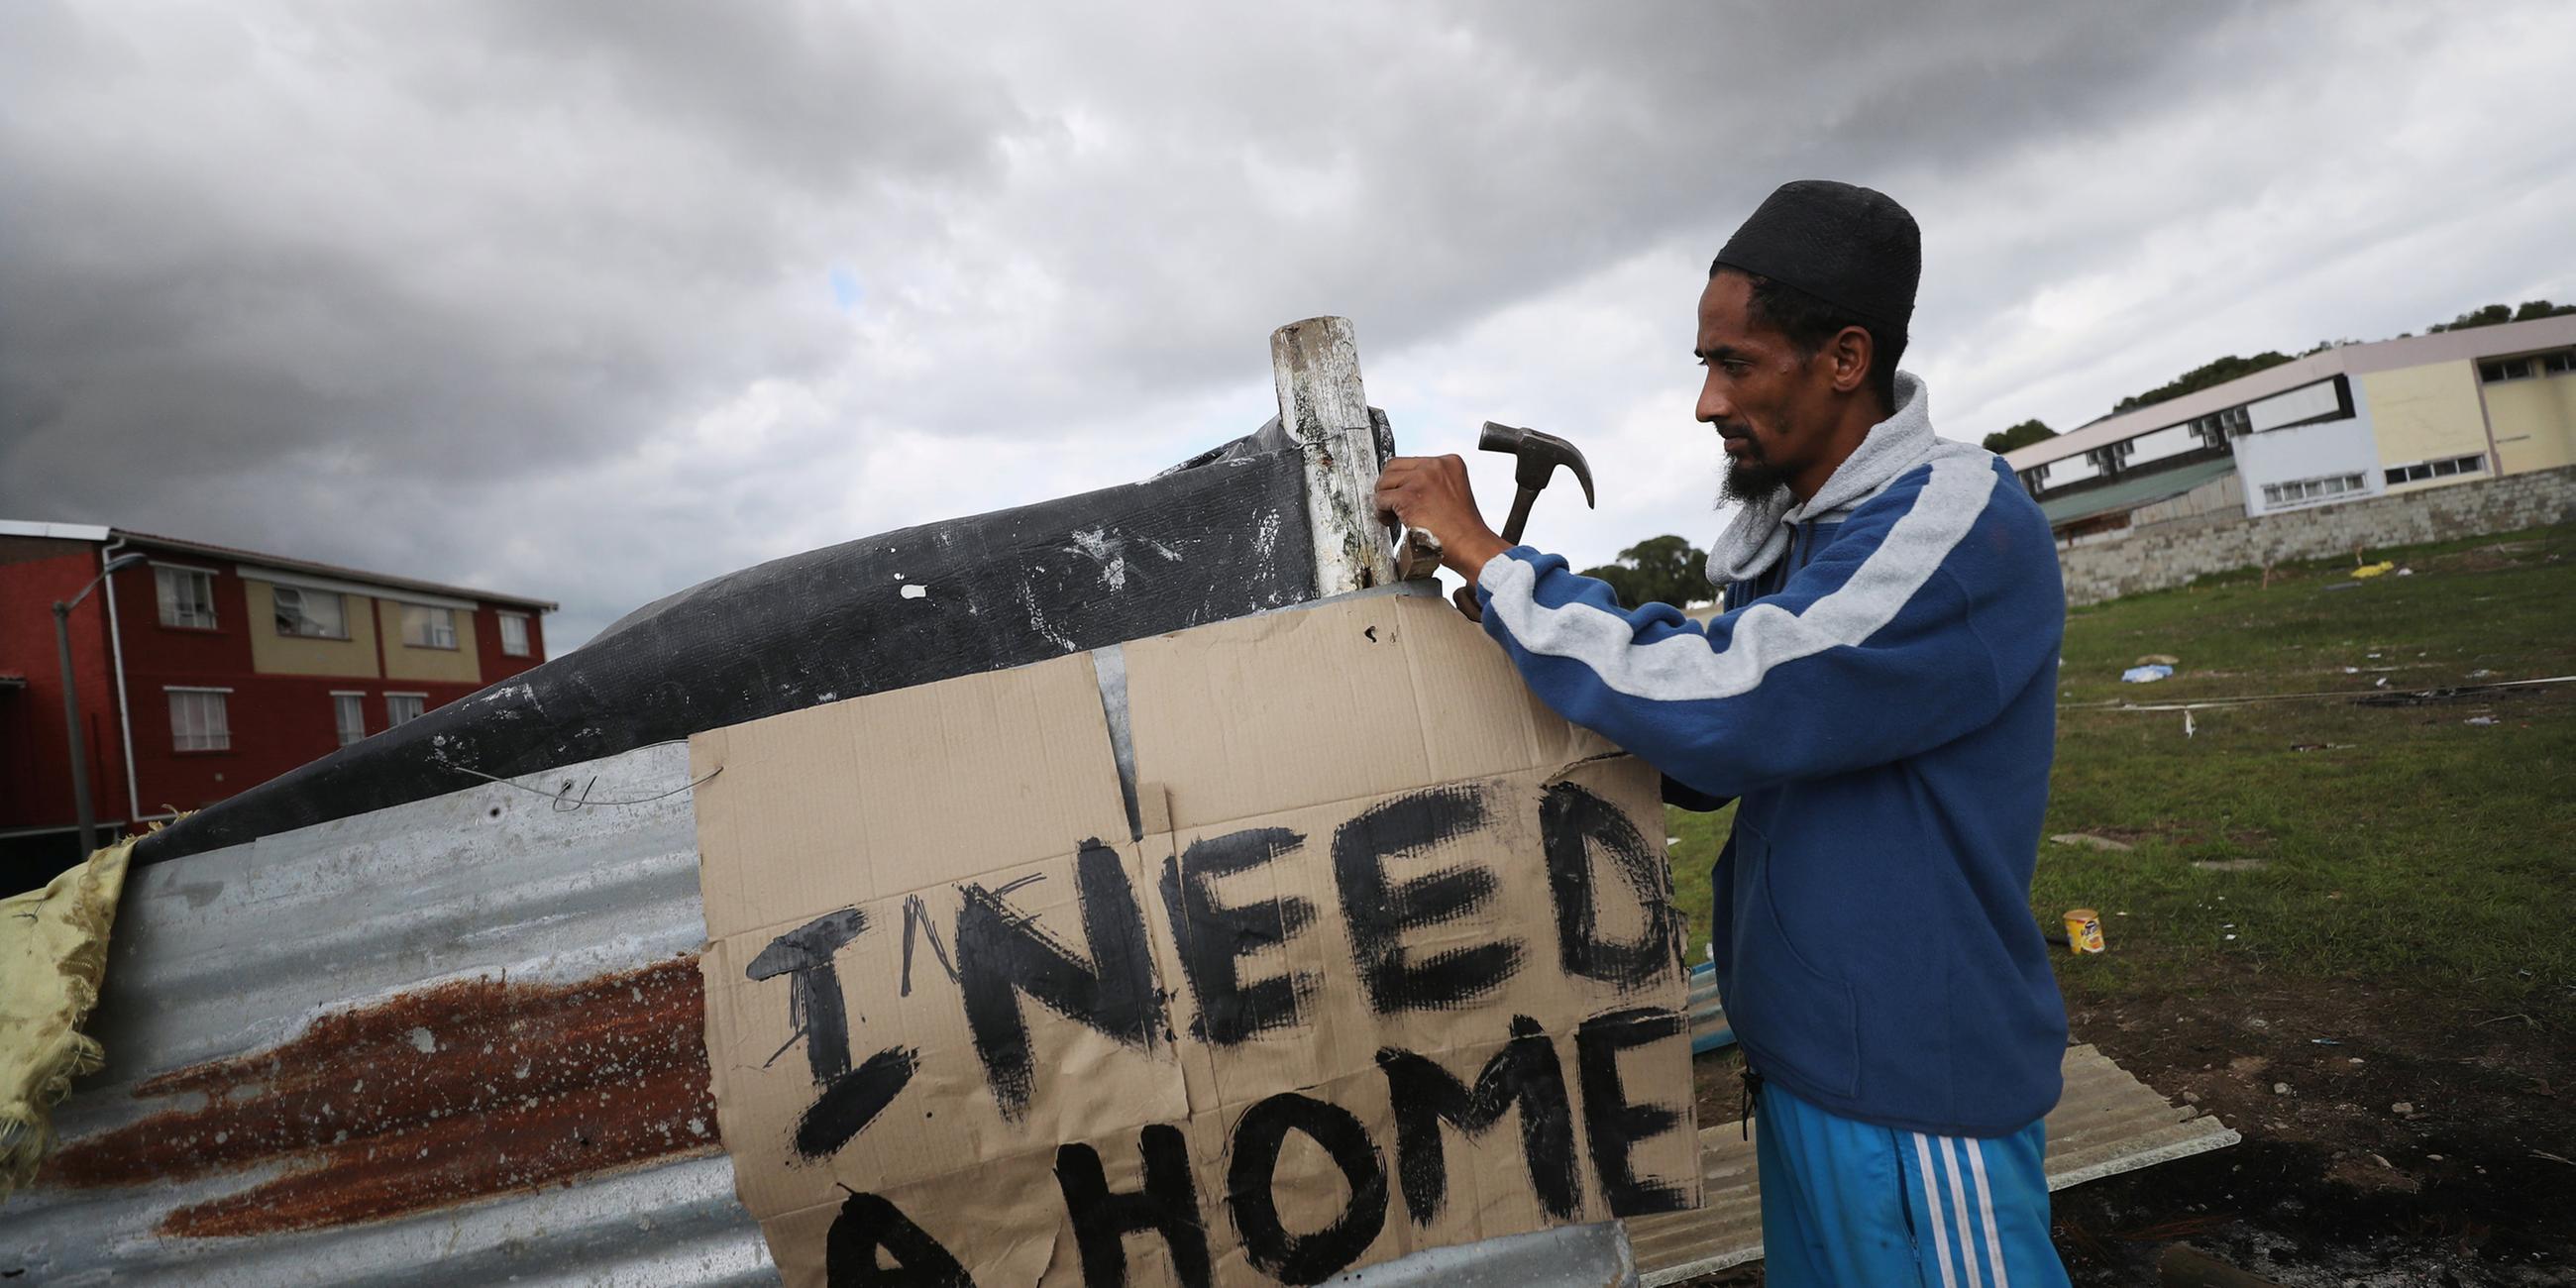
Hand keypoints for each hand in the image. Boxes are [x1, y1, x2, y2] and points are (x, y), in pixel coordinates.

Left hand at [1375, 454, 1509, 578]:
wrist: (1470, 545)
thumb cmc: (1463, 528)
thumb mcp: (1454, 492)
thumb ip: (1433, 483)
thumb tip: (1406, 485)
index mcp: (1449, 462)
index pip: (1411, 462)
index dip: (1403, 481)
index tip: (1404, 496)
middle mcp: (1435, 466)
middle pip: (1393, 467)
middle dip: (1389, 487)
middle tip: (1392, 505)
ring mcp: (1421, 479)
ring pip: (1384, 482)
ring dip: (1383, 499)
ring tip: (1392, 515)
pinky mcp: (1408, 496)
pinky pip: (1381, 499)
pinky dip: (1381, 512)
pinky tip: (1391, 521)